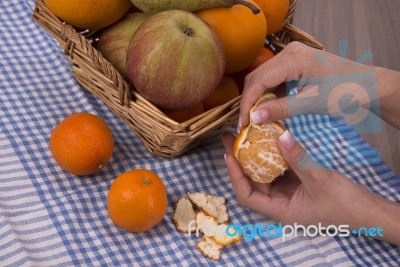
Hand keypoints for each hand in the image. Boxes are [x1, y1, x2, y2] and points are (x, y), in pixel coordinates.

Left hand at [222, 131, 399, 245]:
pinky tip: (268, 139)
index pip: (247, 196)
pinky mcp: (297, 184)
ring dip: (254, 156)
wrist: (367, 211)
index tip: (229, 155)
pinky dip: (272, 155)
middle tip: (231, 138)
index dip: (235, 176)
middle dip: (239, 161)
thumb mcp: (319, 179)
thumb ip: (298, 157)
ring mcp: (288, 193)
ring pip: (264, 175)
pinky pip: (279, 169)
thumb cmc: (344, 204)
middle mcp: (279, 203)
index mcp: (280, 210)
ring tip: (245, 134)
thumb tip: (279, 135)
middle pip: (251, 182)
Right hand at [238, 42, 399, 130]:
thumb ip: (280, 109)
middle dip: (249, 100)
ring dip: (257, 97)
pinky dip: (269, 92)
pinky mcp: (294, 61)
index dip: (247, 103)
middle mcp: (289, 51)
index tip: (243, 124)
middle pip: (257, 77)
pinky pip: (273, 76)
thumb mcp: (310, 104)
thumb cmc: (343, 92)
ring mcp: (291, 54)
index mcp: (293, 59)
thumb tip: (253, 118)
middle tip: (246, 123)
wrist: (365, 84)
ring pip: (263, 76)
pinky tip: (269, 106)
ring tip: (255, 117)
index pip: (259, 81)